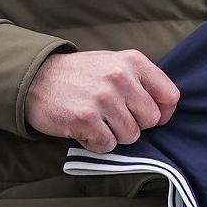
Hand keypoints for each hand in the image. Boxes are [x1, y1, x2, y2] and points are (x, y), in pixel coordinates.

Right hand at [25, 49, 179, 153]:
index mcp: (133, 61)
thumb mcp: (115, 63)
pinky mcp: (86, 118)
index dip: (163, 112)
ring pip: (131, 136)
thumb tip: (166, 110)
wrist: (36, 78)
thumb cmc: (80, 74)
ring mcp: (103, 98)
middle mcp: (121, 77)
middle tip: (114, 117)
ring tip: (97, 121)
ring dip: (114, 135)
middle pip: (151, 120)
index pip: (170, 96)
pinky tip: (85, 130)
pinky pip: (107, 145)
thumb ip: (141, 81)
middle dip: (135, 124)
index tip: (150, 116)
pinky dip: (97, 143)